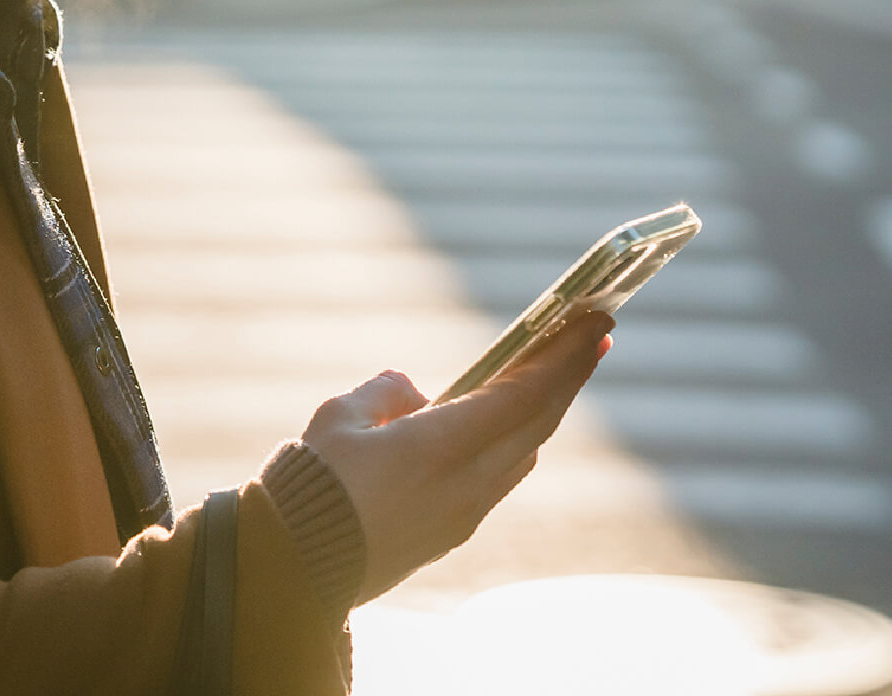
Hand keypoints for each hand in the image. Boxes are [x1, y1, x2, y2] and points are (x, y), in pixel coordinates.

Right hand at [299, 310, 614, 603]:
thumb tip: (412, 389)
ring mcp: (464, 513)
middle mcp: (467, 483)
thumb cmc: (310, 487)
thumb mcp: (339, 418)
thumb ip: (383, 393)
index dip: (564, 355)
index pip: (525, 394)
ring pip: (524, 452)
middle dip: (570, 374)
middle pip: (538, 422)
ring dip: (544, 409)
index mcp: (442, 447)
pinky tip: (508, 422)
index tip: (595, 321)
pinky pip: (501, 476)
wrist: (296, 571)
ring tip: (554, 372)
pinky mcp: (451, 532)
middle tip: (594, 335)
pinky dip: (517, 438)